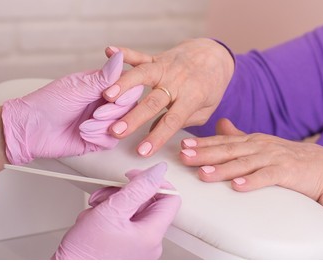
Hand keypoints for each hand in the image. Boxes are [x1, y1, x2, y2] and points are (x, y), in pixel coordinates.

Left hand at [2, 52, 142, 164]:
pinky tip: (84, 134)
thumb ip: (103, 77)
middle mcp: (104, 102)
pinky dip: (99, 138)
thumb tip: (120, 56)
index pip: (128, 86)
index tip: (111, 97)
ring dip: (103, 126)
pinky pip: (112, 140)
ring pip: (122, 124)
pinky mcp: (99, 139)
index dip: (125, 92)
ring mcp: (103, 121)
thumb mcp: (78, 88)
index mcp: (101, 85)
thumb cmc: (48, 103)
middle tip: (95, 113)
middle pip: (128, 106)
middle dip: (112, 112)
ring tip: (84, 125)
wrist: (31, 130)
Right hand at [53, 162, 180, 259]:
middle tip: (106, 194)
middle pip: (148, 203)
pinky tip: (94, 220)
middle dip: (124, 193)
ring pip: (133, 211)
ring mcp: (139, 247)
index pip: (170, 198)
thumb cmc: (85, 254)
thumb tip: (158, 171)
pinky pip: (125, 224)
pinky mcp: (127, 249)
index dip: (154, 182)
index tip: (134, 177)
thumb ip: (138, 188)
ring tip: (95, 209)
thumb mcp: (111, 211)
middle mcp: (150, 243)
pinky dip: (110, 216)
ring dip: (113, 203)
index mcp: (152, 234)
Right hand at [103, 38, 233, 156]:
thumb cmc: (211, 86)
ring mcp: (165, 68)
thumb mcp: (206, 110)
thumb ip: (183, 121)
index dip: (157, 136)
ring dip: (124, 85)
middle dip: (133, 118)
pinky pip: (139, 55)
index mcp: (192, 97)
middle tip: (115, 131)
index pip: (172, 121)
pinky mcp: (157, 58)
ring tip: (107, 96)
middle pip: (153, 101)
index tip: (142, 151)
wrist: (215, 54)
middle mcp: (177, 82)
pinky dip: (124, 53)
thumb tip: (154, 130)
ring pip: (143, 75)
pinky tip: (109, 51)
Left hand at [180, 118, 322, 207]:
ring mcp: (273, 158)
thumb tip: (220, 124)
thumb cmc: (288, 157)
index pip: (223, 142)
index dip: (202, 144)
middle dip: (204, 154)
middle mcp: (259, 146)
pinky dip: (252, 181)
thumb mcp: (261, 144)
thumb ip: (239, 137)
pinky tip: (237, 187)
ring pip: (243, 163)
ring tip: (203, 173)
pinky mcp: (287, 172)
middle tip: (184, 157)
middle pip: (228, 150)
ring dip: (222, 169)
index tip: (183, 146)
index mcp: (251, 141)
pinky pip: (267, 177)